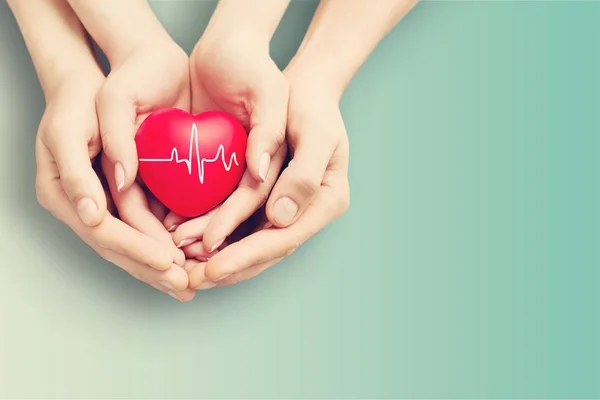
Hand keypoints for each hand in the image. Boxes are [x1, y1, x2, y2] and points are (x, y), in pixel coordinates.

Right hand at [35, 70, 194, 300]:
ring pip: (131, 245)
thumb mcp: (68, 130)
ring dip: (159, 268)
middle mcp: (81, 207)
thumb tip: (91, 214)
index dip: (136, 250)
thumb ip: (77, 172)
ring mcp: (100, 206)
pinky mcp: (120, 198)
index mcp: (62, 195)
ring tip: (188, 285)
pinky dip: (162, 246)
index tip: (169, 262)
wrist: (90, 86)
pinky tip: (185, 258)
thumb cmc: (76, 102)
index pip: (102, 233)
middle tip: (185, 287)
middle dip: (152, 269)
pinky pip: (142, 229)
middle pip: (118, 249)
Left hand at [180, 73, 350, 288]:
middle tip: (190, 281)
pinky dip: (216, 235)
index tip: (212, 267)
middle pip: (265, 250)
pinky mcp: (268, 200)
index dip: (246, 256)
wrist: (303, 90)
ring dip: (216, 257)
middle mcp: (307, 211)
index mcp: (326, 201)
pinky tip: (188, 241)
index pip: (283, 238)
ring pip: (250, 243)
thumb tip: (280, 219)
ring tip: (182, 266)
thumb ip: (303, 175)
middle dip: (227, 267)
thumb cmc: (311, 105)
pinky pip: (241, 225)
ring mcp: (287, 208)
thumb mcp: (315, 132)